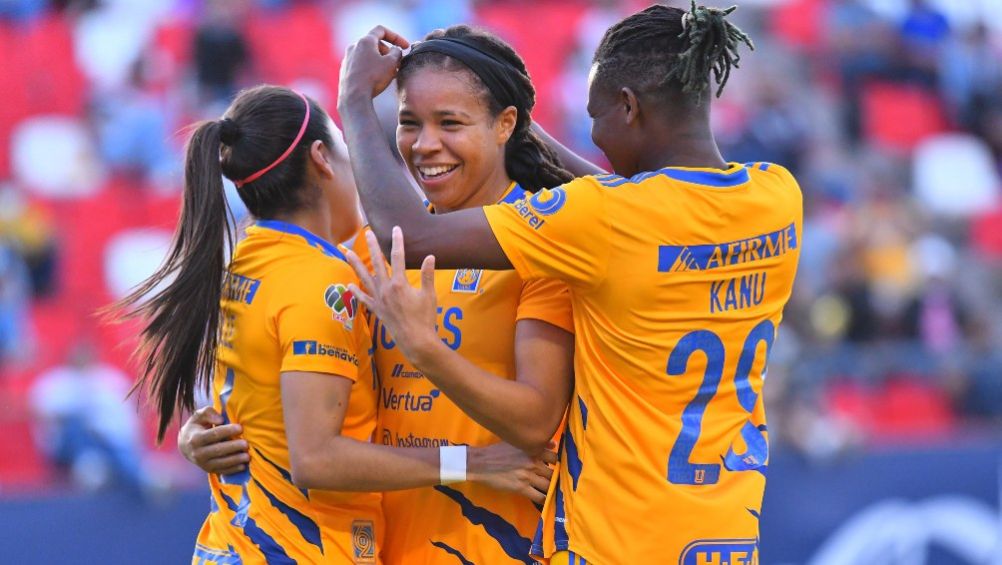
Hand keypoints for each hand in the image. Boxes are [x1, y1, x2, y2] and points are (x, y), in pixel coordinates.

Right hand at [177, 406, 248, 474]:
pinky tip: (243, 466)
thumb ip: (208, 413)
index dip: (228, 431)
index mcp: (196, 438)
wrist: (186, 446)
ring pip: (221, 462)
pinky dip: (233, 469)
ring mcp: (203, 464)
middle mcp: (198, 453)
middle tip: (246, 444)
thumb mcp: (198, 417)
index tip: (240, 428)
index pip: (214, 434)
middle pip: (218, 450)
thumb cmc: (197, 427)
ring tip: (247, 456)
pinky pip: (222, 471)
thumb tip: (220, 419)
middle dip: (233, 447)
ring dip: (235, 460)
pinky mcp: (209, 470)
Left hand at [338, 26, 409, 105]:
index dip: (396, 37)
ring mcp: (348, 58)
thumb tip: (395, 50)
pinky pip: (361, 64)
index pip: (381, 30)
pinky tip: (377, 80)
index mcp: (365, 41)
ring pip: (368, 54)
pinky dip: (371, 67)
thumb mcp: (392, 63)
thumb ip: (397, 52)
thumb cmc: (373, 78)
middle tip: (397, 63)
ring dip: (380, 60)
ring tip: (389, 73)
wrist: (354, 97)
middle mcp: (354, 46)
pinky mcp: (345, 70)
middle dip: (388, 51)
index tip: (405, 47)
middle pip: (375, 43)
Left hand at [346, 227, 438, 363]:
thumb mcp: (429, 295)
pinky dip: (356, 292)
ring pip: (364, 278)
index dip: (397, 241)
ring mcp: (379, 300)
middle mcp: (386, 289)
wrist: (416, 341)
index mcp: (400, 284)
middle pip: (377, 263)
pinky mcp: (377, 310)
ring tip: (346, 253)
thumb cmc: (425, 318)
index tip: (396, 229)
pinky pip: (364, 299)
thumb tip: (430, 256)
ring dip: (355, 264)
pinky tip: (349, 285)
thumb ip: (428, 275)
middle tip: (367, 233)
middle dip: (372, 246)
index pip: (398, 257)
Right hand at [468, 442, 556, 504]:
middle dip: (557, 477)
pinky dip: (544, 499)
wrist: (480, 463)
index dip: (558, 462)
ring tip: (554, 491)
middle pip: (554, 472)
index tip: (558, 467)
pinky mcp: (521, 488)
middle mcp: (533, 462)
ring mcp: (528, 475)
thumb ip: (535, 443)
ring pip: (549, 484)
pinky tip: (546, 500)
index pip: (555, 456)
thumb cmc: (498, 451)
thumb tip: (553, 444)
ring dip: (552, 488)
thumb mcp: (516, 442)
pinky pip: (539, 496)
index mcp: (532, 449)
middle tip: (558, 481)